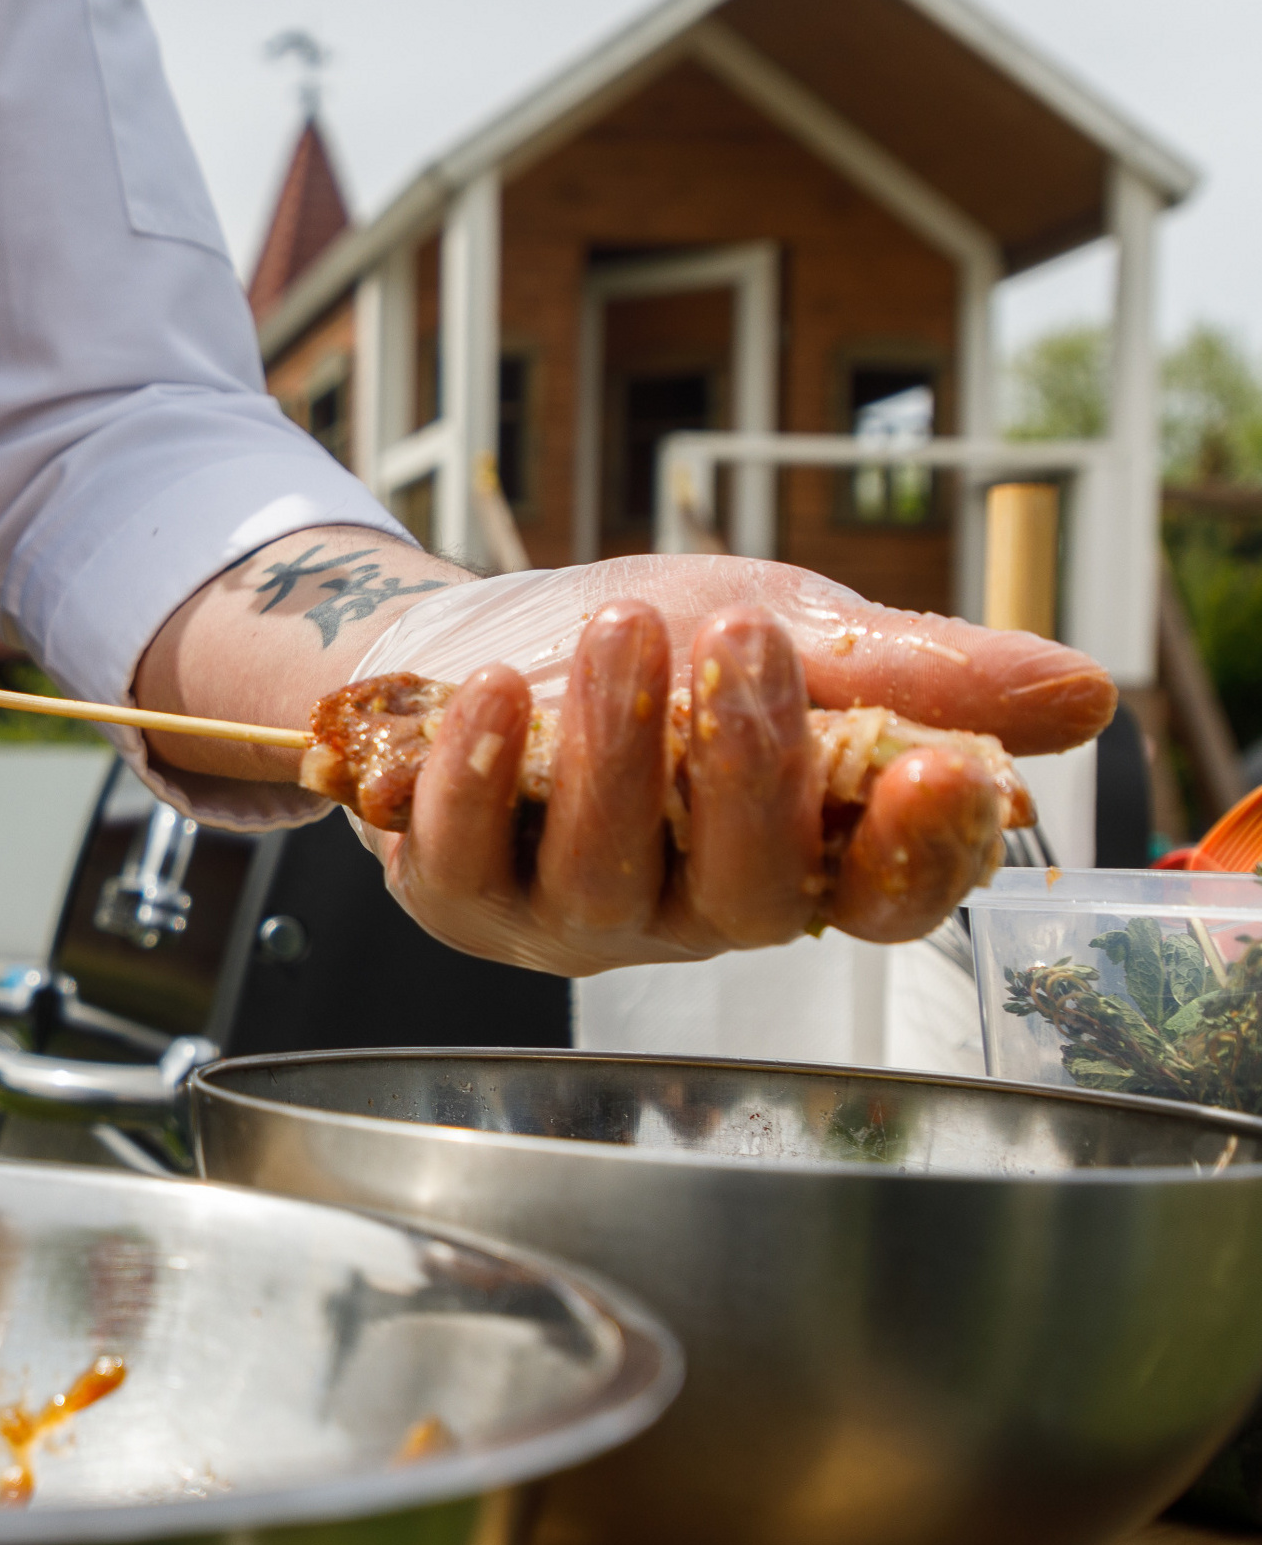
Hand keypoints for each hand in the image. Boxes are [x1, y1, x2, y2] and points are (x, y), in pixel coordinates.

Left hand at [346, 557, 1116, 972]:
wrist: (472, 634)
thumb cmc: (647, 645)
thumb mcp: (793, 629)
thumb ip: (917, 672)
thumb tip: (1084, 695)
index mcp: (801, 858)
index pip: (888, 899)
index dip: (921, 854)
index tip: (940, 774)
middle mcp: (695, 910)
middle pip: (750, 891)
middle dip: (754, 768)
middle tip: (748, 643)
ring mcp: (574, 915)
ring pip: (608, 873)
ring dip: (617, 751)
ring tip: (624, 631)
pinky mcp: (461, 893)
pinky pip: (468, 857)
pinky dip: (478, 773)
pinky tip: (494, 694)